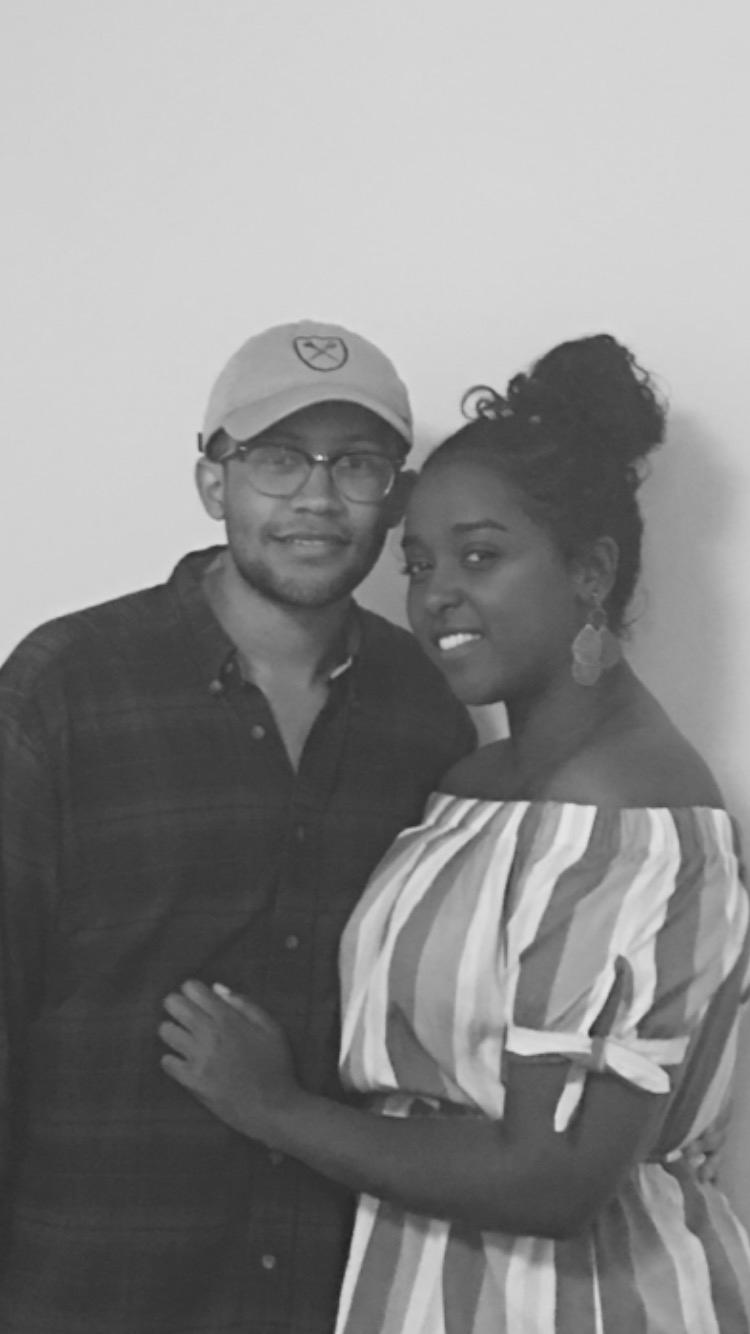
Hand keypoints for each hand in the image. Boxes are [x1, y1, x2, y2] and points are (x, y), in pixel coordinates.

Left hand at [159, 980, 298, 1141]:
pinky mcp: (190, 1081)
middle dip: (177, 1004)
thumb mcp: (271, 1028)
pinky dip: (173, 1058)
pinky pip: (166, 1061)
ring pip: (166, 1031)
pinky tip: (186, 1060)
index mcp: (228, 1018)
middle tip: (187, 1014)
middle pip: (174, 1004)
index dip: (193, 990)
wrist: (272, 1109)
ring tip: (186, 1037)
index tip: (199, 999)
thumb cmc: (275, 1067)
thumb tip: (218, 989)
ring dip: (174, 1030)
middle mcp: (209, 1034)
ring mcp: (197, 1058)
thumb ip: (245, 1004)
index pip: (192, 989)